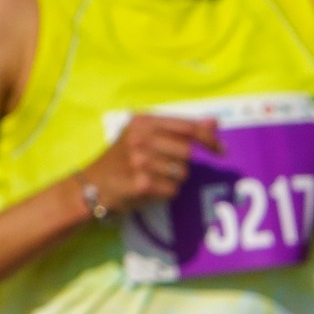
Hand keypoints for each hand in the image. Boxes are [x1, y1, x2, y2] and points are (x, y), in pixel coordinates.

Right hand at [86, 110, 222, 216]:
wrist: (91, 185)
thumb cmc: (122, 159)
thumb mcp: (144, 135)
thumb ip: (178, 128)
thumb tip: (215, 123)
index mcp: (142, 121)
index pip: (187, 126)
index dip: (209, 139)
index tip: (222, 150)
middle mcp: (141, 138)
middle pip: (187, 152)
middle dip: (182, 164)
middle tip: (165, 169)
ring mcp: (140, 161)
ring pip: (182, 173)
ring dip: (173, 179)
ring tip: (151, 177)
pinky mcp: (142, 184)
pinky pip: (172, 190)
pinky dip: (165, 192)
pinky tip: (147, 188)